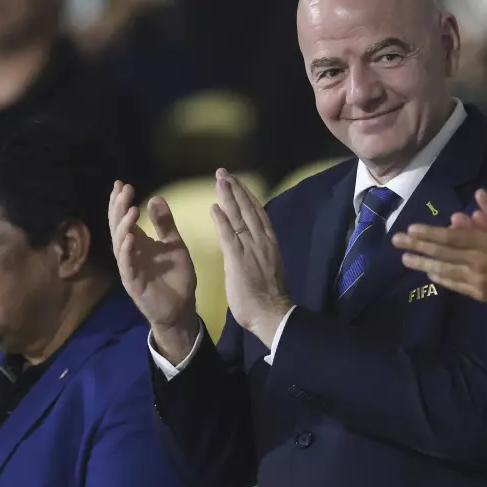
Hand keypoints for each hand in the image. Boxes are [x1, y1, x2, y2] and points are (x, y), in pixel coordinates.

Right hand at [109, 181, 200, 360]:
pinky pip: (127, 265)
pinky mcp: (133, 283)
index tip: (121, 184)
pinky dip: (127, 251)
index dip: (120, 202)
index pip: (124, 219)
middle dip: (118, 208)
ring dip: (123, 226)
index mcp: (139, 243)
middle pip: (118, 227)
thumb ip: (165, 224)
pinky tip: (130, 238)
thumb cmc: (177, 277)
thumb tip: (155, 198)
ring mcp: (129, 268)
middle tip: (123, 190)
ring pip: (119, 244)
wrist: (182, 308)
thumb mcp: (174, 245)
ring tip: (130, 210)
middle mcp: (130, 253)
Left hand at [210, 169, 291, 345]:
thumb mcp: (266, 268)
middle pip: (248, 209)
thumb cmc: (267, 298)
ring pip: (240, 216)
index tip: (237, 183)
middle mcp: (261, 241)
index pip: (257, 214)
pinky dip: (222, 219)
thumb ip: (258, 254)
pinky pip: (229, 235)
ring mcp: (250, 248)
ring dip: (229, 197)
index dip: (246, 197)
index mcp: (269, 243)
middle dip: (236, 189)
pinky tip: (215, 206)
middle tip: (224, 172)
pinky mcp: (238, 259)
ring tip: (220, 180)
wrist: (271, 314)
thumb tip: (252, 247)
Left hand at [393, 188, 486, 317]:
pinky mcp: (480, 294)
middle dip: (416, 247)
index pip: (450, 238)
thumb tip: (478, 195)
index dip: (429, 234)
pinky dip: (440, 279)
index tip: (411, 229)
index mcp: (486, 244)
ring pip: (444, 271)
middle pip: (441, 254)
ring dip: (422, 265)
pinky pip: (455, 285)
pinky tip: (429, 274)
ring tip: (405, 260)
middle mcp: (476, 263)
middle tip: (396, 242)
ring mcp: (476, 281)